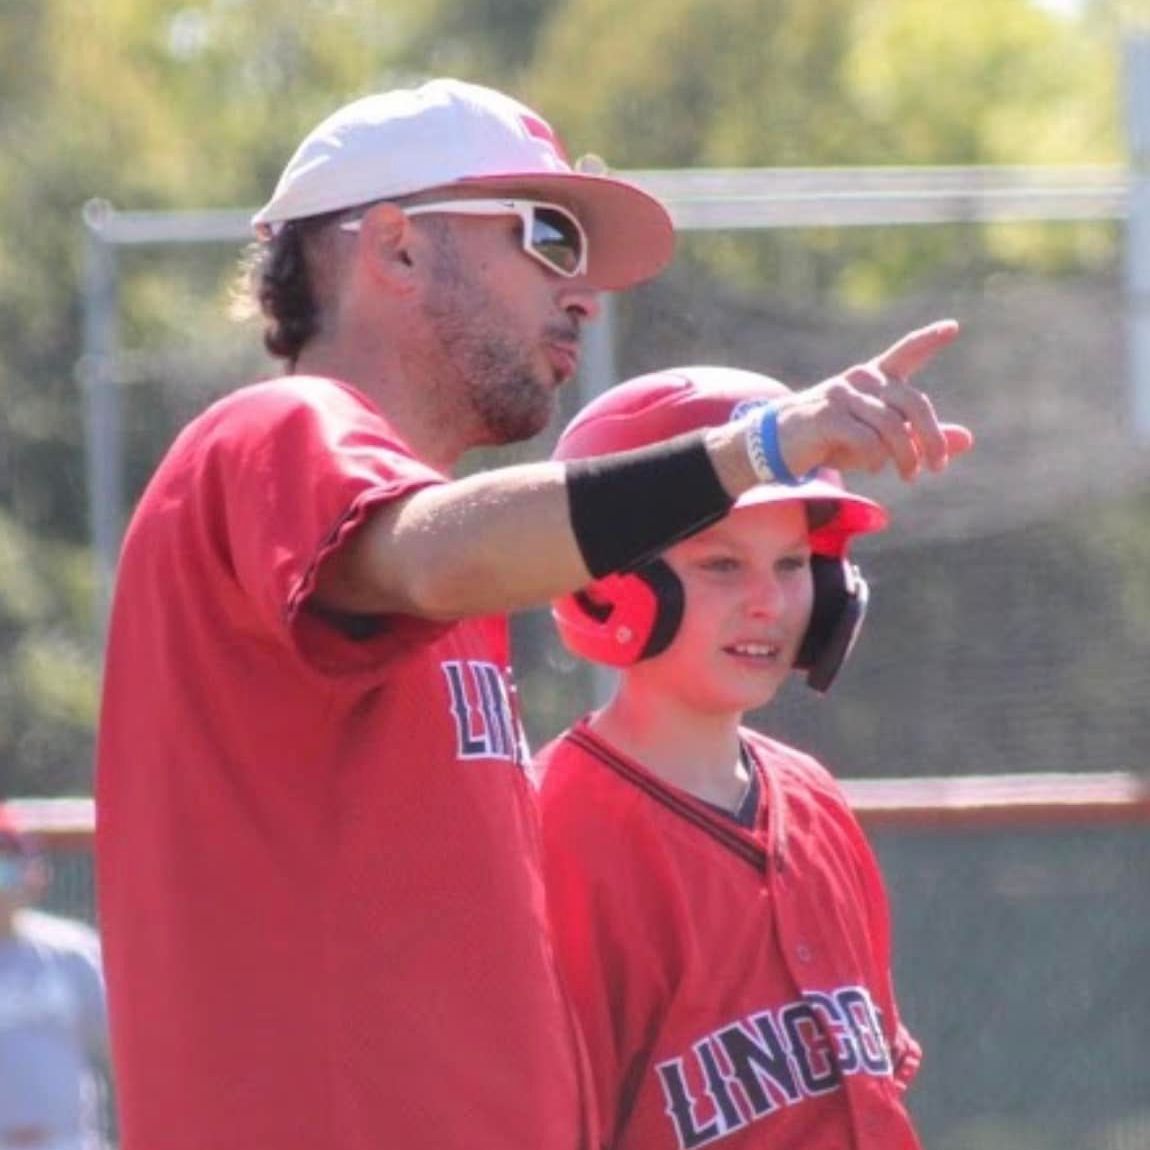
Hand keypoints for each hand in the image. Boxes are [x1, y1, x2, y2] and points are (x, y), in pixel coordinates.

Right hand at [775, 319, 973, 480]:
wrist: (776, 447)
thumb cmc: (830, 440)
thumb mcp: (878, 440)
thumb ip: (919, 438)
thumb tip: (968, 439)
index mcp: (873, 379)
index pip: (905, 353)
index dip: (928, 341)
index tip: (952, 328)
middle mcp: (861, 379)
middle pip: (914, 404)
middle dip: (932, 438)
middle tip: (937, 467)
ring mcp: (842, 394)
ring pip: (893, 428)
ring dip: (905, 457)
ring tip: (907, 475)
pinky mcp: (826, 416)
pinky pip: (867, 441)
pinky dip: (874, 460)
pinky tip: (870, 468)